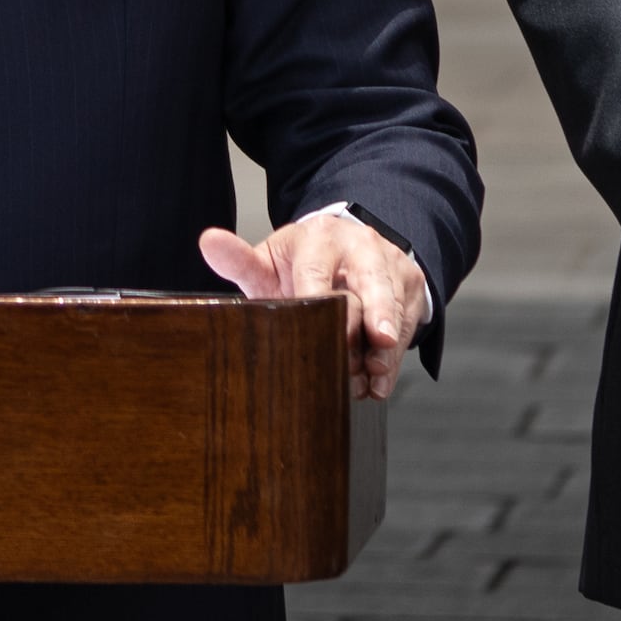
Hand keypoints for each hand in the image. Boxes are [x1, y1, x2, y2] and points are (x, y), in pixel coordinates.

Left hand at [200, 208, 432, 395]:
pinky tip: (378, 380)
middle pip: (371, 286)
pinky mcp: (411, 287)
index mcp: (320, 239)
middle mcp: (361, 248)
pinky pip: (409, 324)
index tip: (322, 314)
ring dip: (384, 349)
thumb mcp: (271, 262)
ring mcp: (391, 266)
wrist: (349, 248)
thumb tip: (208, 241)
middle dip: (374, 317)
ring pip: (393, 308)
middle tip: (372, 348)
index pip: (319, 270)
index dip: (320, 296)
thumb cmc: (304, 264)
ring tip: (371, 379)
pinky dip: (394, 357)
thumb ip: (240, 260)